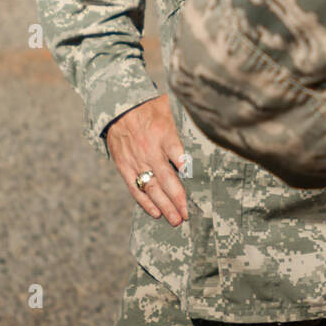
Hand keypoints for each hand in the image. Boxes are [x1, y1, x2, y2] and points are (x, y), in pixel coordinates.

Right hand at [105, 95, 187, 226]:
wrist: (118, 106)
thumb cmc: (149, 106)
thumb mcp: (169, 107)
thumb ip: (184, 121)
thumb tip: (206, 126)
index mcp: (163, 132)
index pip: (177, 152)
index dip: (186, 167)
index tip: (195, 180)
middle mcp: (150, 149)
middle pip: (166, 178)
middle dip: (178, 198)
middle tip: (187, 215)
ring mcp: (136, 160)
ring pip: (152, 187)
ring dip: (164, 205)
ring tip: (175, 220)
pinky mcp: (124, 166)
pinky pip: (135, 188)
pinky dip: (145, 202)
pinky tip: (156, 213)